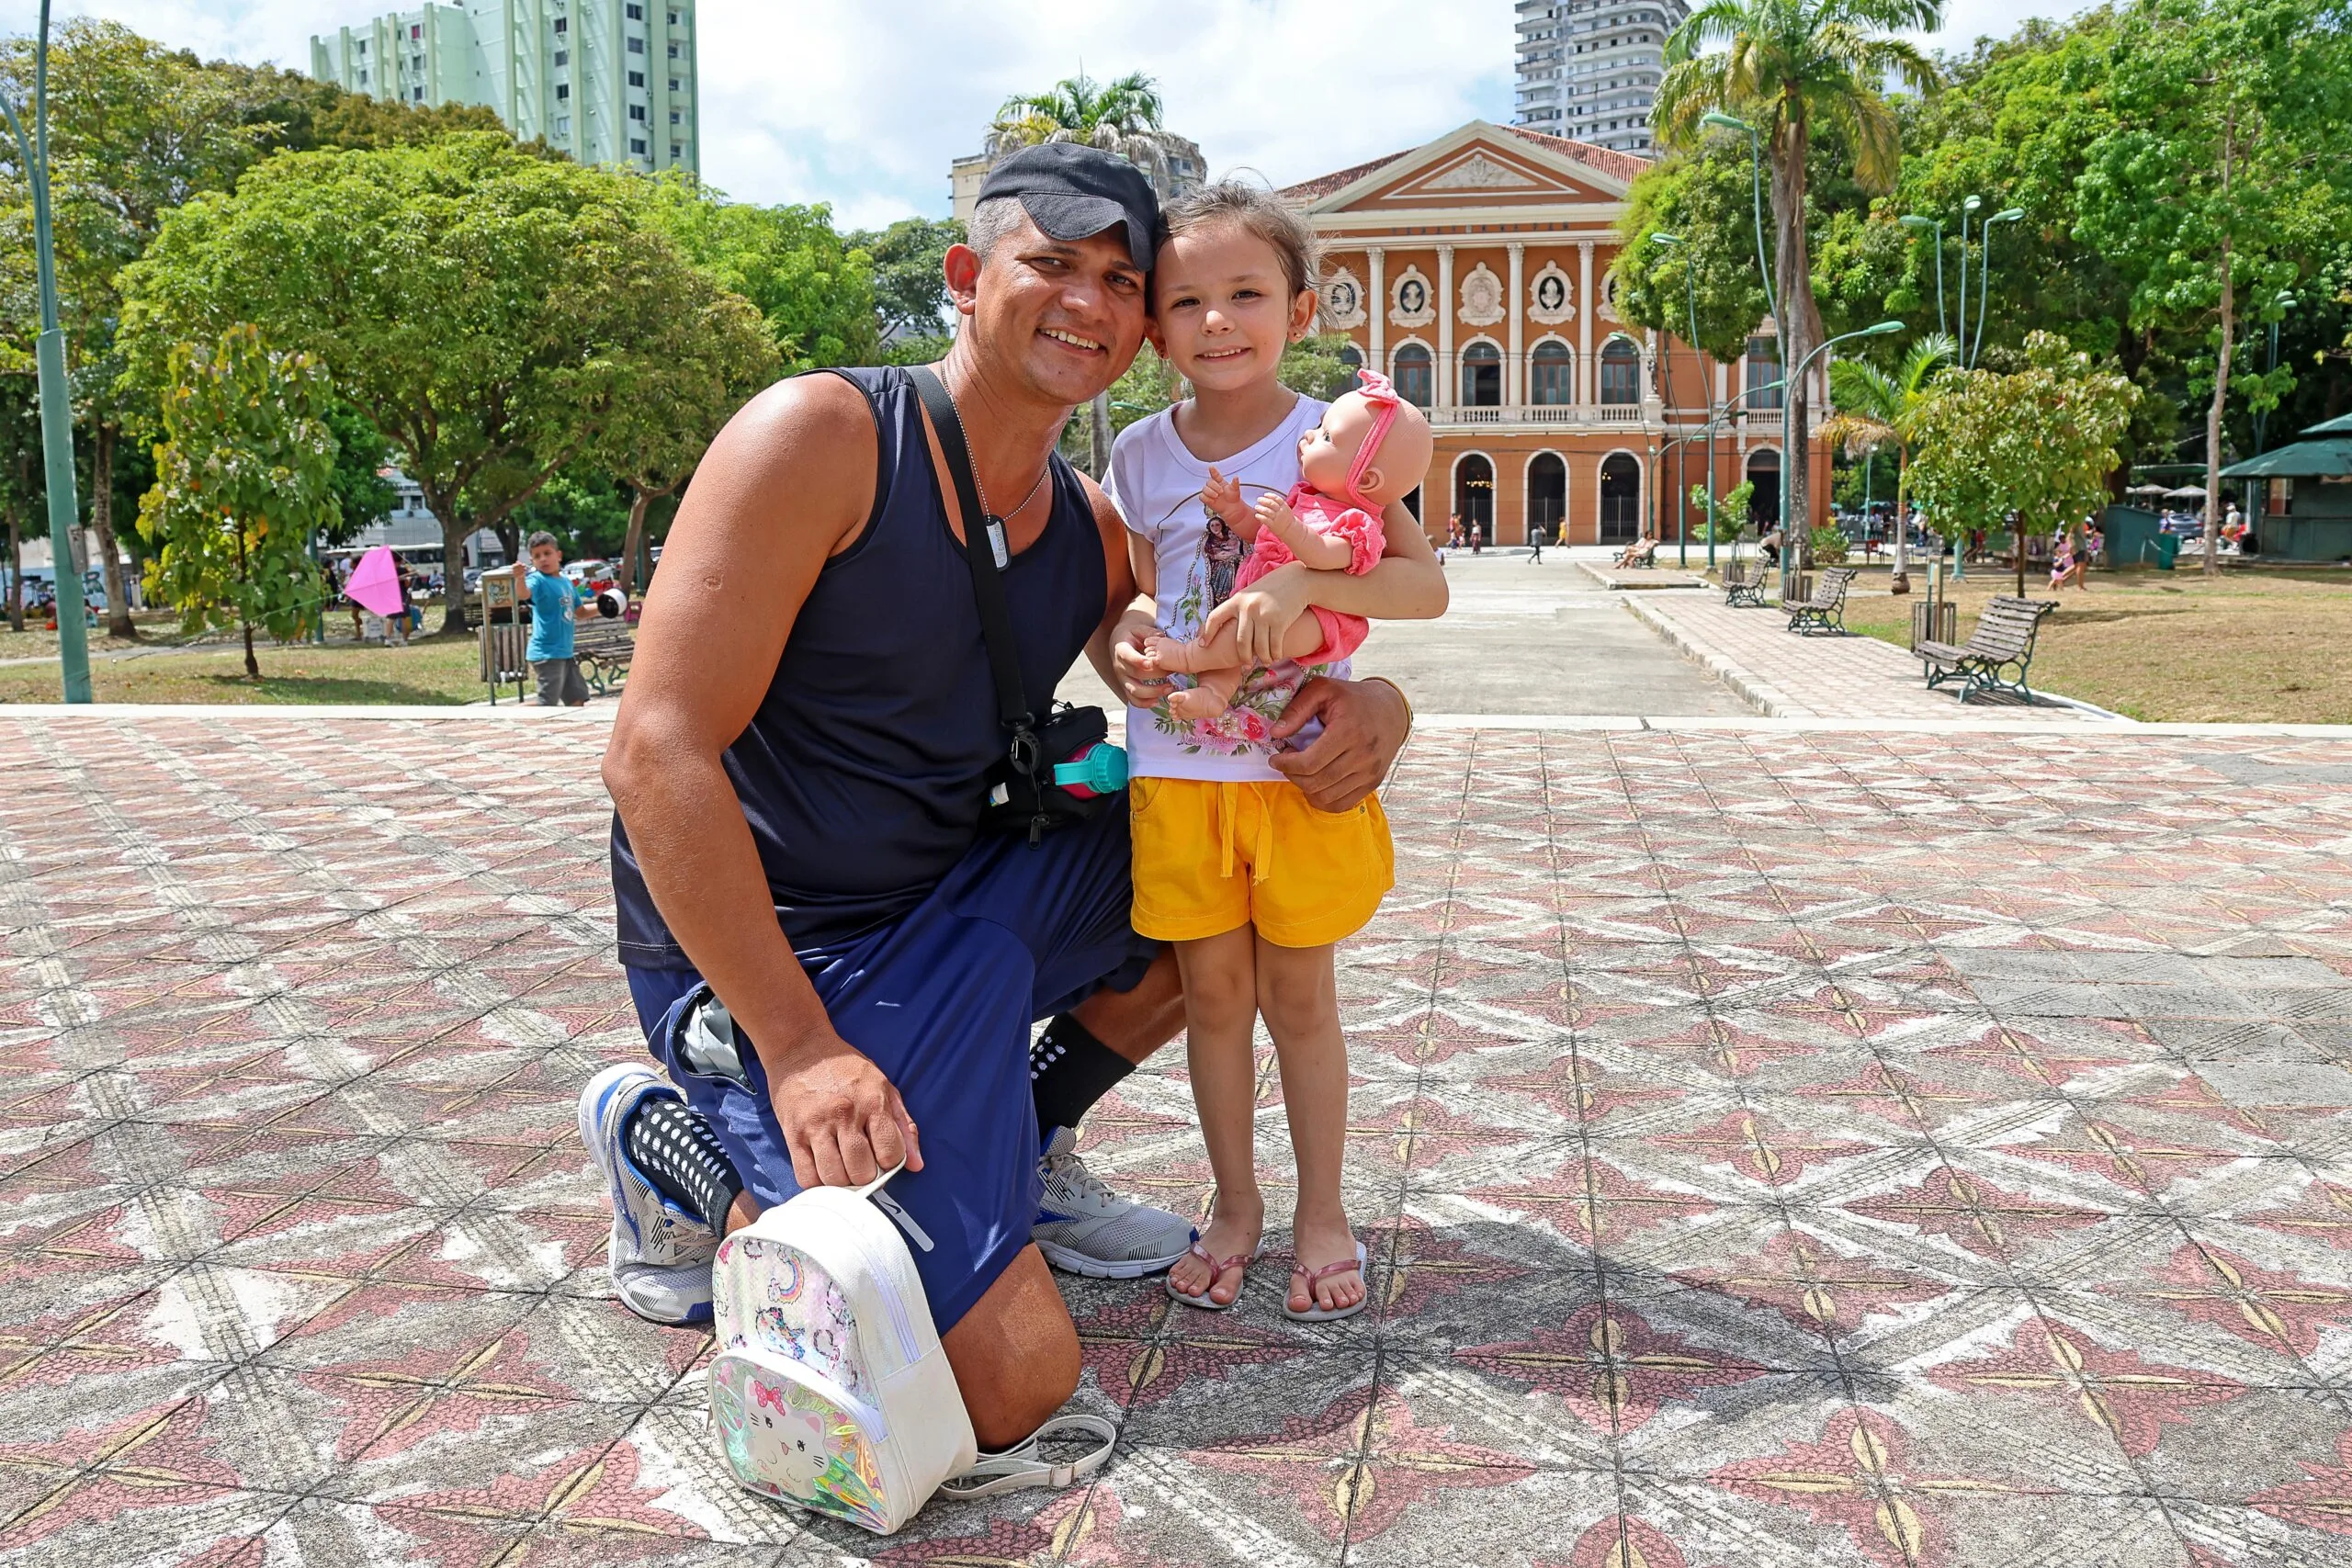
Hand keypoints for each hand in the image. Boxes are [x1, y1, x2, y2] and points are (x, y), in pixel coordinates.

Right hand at [763, 1025, 922, 1187]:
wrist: (801, 1048)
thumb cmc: (846, 1070)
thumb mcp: (884, 1088)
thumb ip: (904, 1127)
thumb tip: (917, 1165)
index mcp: (872, 1103)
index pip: (891, 1154)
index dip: (891, 1163)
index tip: (883, 1158)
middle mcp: (845, 1115)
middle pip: (862, 1172)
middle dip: (866, 1176)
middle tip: (861, 1165)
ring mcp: (816, 1126)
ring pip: (834, 1178)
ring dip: (842, 1182)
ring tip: (843, 1168)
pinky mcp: (792, 1134)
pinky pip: (806, 1176)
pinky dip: (817, 1183)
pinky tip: (822, 1170)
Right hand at [1109, 612, 1170, 705]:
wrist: (1120, 642)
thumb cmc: (1132, 634)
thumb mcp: (1138, 627)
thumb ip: (1149, 632)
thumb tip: (1161, 636)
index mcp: (1121, 649)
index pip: (1127, 656)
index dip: (1138, 661)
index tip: (1151, 663)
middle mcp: (1120, 666)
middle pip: (1136, 674)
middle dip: (1157, 675)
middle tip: (1173, 671)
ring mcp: (1122, 679)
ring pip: (1134, 690)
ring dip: (1152, 692)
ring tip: (1169, 688)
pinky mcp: (1126, 688)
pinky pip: (1133, 700)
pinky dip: (1145, 704)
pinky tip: (1158, 701)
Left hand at [1197, 561, 1308, 665]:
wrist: (1298, 580)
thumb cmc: (1273, 588)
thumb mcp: (1251, 593)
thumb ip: (1240, 607)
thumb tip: (1227, 627)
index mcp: (1237, 600)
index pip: (1215, 617)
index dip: (1207, 632)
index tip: (1203, 645)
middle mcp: (1248, 608)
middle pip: (1240, 642)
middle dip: (1243, 657)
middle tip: (1246, 665)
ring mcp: (1263, 615)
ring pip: (1259, 647)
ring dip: (1263, 658)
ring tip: (1265, 661)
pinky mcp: (1279, 621)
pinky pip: (1274, 645)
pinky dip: (1275, 654)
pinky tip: (1276, 655)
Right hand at [1202, 467, 1250, 527]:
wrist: (1231, 508)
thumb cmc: (1233, 497)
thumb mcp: (1235, 490)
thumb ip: (1235, 483)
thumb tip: (1236, 477)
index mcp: (1220, 481)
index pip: (1215, 475)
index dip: (1213, 471)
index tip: (1211, 467)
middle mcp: (1213, 486)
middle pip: (1209, 482)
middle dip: (1214, 486)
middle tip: (1221, 492)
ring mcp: (1209, 492)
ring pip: (1204, 489)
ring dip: (1210, 492)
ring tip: (1216, 496)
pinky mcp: (1206, 499)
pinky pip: (1202, 496)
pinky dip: (1207, 498)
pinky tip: (1213, 500)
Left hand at [1252, 491, 1301, 543]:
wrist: (1289, 529)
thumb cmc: (1285, 517)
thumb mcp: (1284, 508)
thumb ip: (1277, 503)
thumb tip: (1266, 498)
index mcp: (1284, 506)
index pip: (1277, 499)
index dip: (1270, 496)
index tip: (1265, 494)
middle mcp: (1280, 511)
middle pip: (1272, 504)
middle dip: (1264, 500)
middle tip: (1259, 499)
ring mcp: (1277, 518)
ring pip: (1268, 511)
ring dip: (1261, 508)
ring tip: (1256, 507)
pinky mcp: (1273, 525)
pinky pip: (1265, 520)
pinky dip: (1260, 517)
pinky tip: (1257, 515)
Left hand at [1269, 675, 1408, 811]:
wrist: (1391, 711)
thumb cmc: (1352, 698)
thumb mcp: (1323, 689)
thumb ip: (1297, 709)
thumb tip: (1276, 734)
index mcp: (1348, 731)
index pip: (1309, 763)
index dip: (1286, 765)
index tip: (1276, 758)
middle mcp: (1362, 756)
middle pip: (1316, 783)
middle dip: (1292, 776)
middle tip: (1286, 763)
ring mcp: (1369, 773)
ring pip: (1326, 797)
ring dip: (1305, 788)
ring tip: (1301, 771)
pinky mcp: (1373, 783)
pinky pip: (1341, 804)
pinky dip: (1322, 799)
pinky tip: (1316, 783)